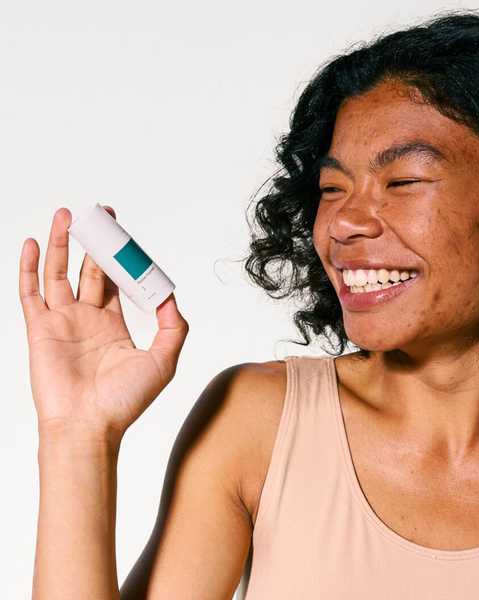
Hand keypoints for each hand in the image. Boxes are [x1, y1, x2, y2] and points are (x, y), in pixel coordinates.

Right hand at [18, 206, 189, 442]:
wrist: (89, 426)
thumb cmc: (125, 401)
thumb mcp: (163, 361)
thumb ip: (174, 328)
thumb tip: (172, 297)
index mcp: (114, 324)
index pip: (118, 281)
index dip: (122, 258)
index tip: (128, 237)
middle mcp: (88, 318)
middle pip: (90, 269)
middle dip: (96, 242)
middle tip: (101, 214)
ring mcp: (62, 321)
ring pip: (59, 272)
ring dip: (62, 243)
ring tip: (67, 214)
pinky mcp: (40, 328)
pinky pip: (30, 291)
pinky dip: (28, 266)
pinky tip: (31, 243)